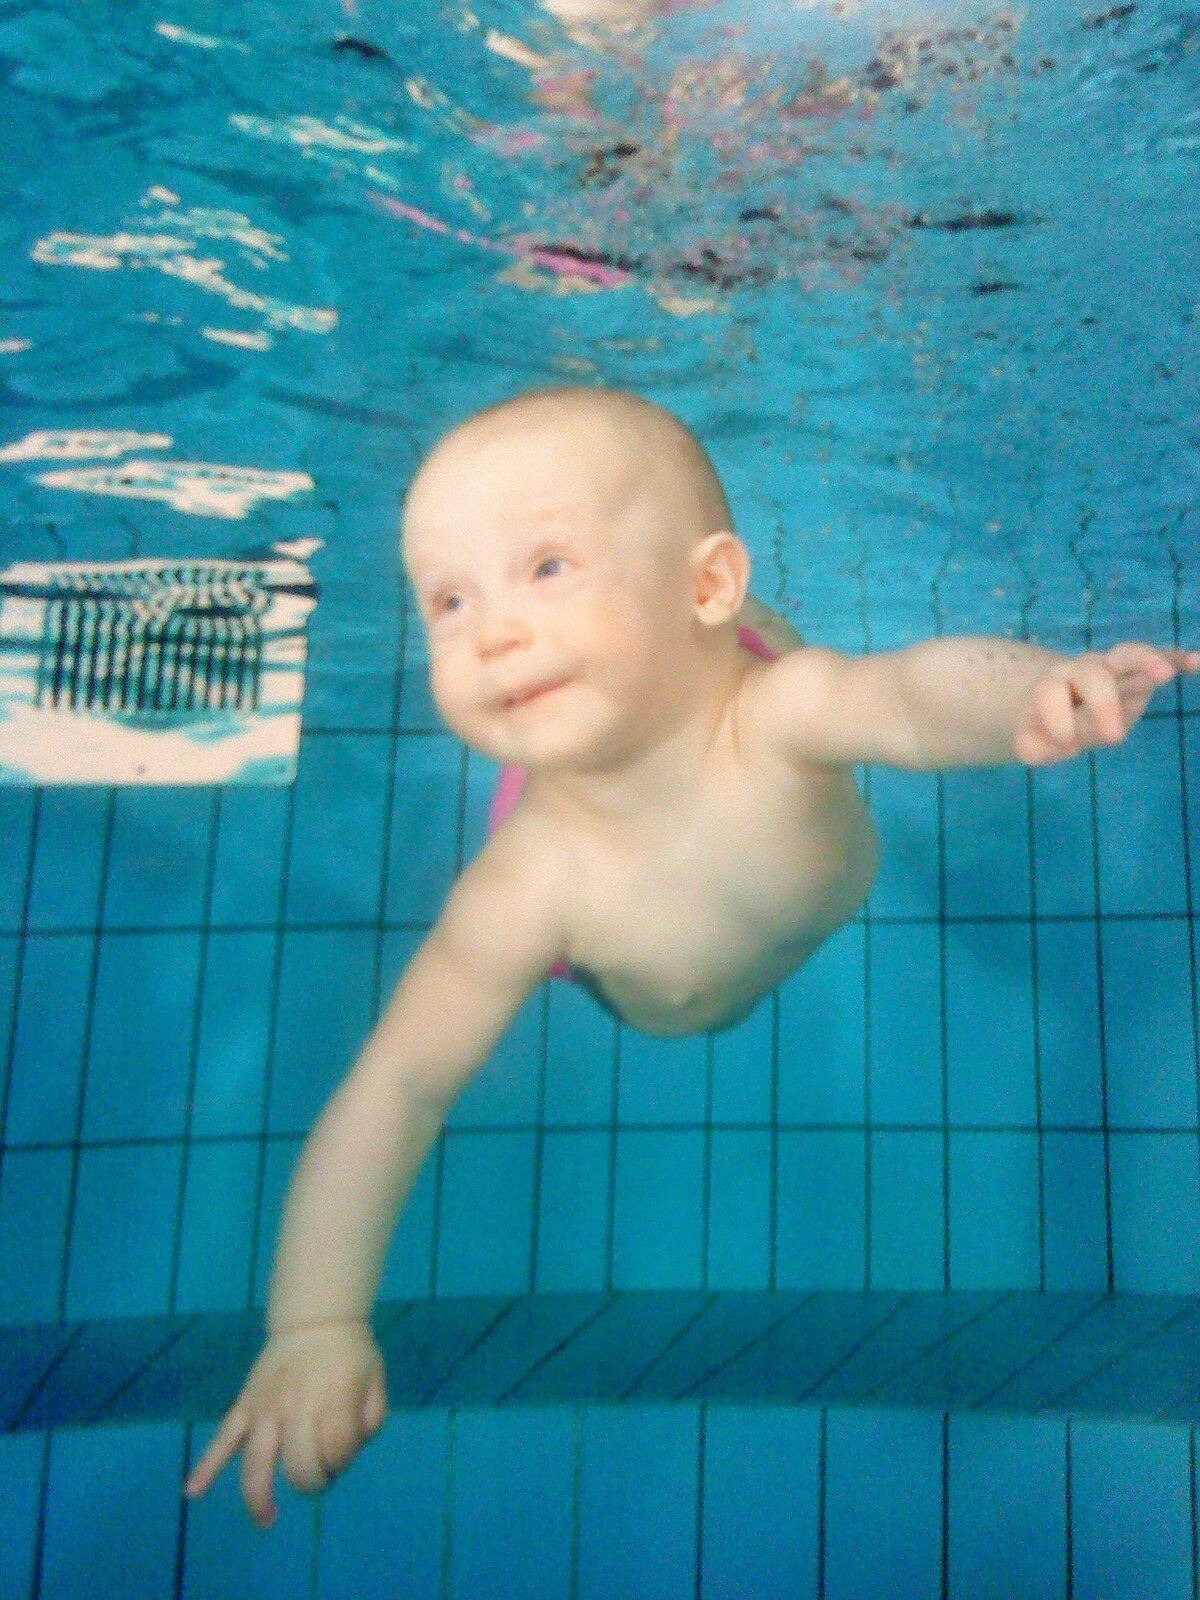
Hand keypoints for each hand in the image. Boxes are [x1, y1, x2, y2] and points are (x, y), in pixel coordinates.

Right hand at [184, 1320, 386, 1528]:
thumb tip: (346, 1455)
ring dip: (260, 1497)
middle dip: (313, 1480)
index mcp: (333, 1400)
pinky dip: (206, 1466)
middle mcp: (297, 1408)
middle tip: (319, 1471)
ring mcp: (266, 1409)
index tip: (344, 1452)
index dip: (342, 1462)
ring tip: (267, 1519)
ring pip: (257, 1462)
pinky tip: (192, 1491)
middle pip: (299, 1467)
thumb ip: (370, 1423)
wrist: (316, 1320)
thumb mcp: (375, 1384)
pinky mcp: (245, 1406)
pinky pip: (223, 1438)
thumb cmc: (349, 1356)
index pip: (337, 1454)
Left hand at [1014, 643, 1199, 765]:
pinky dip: (1179, 659)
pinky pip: (1162, 660)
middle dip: (1103, 703)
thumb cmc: (1049, 726)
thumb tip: (1042, 749)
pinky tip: (1196, 662)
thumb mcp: (1034, 741)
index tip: (1064, 744)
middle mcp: (1083, 670)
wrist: (1062, 703)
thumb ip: (1034, 747)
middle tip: (1114, 738)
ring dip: (1146, 661)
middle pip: (1092, 673)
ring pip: (1128, 656)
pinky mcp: (1141, 673)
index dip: (1057, 717)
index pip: (1051, 692)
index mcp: (1053, 684)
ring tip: (1165, 673)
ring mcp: (1114, 669)